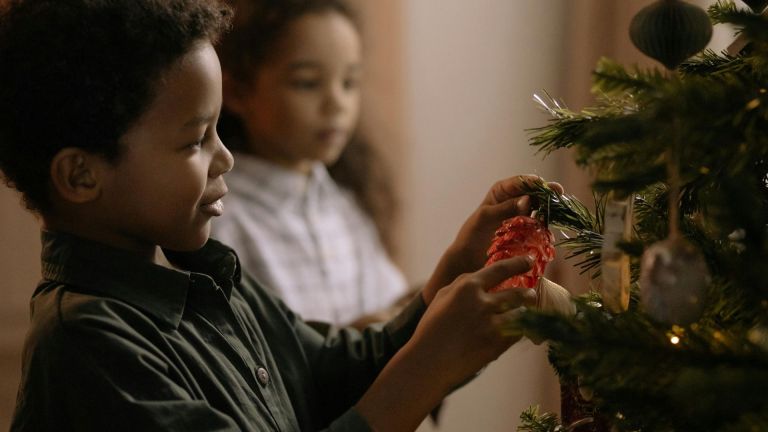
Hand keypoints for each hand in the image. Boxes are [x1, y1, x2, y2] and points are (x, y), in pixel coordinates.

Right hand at [408, 256, 536, 390]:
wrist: (428, 363)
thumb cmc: (431, 328)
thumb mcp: (442, 297)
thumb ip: (463, 284)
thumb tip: (483, 276)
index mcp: (467, 287)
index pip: (501, 269)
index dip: (518, 263)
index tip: (529, 261)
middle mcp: (482, 303)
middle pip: (518, 293)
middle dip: (528, 293)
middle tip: (531, 294)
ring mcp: (491, 325)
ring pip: (522, 313)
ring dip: (525, 312)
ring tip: (525, 312)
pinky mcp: (497, 345)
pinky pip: (517, 333)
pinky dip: (519, 330)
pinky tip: (517, 329)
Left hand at [422, 175, 563, 303]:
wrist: (469, 259)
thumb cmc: (472, 235)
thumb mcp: (485, 218)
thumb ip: (505, 208)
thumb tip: (527, 200)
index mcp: (502, 190)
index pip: (522, 182)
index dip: (535, 182)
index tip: (546, 186)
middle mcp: (513, 200)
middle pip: (535, 192)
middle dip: (547, 193)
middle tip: (559, 195)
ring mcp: (521, 215)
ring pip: (540, 207)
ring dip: (549, 207)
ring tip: (560, 208)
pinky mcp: (527, 230)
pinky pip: (540, 223)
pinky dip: (547, 223)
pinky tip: (552, 223)